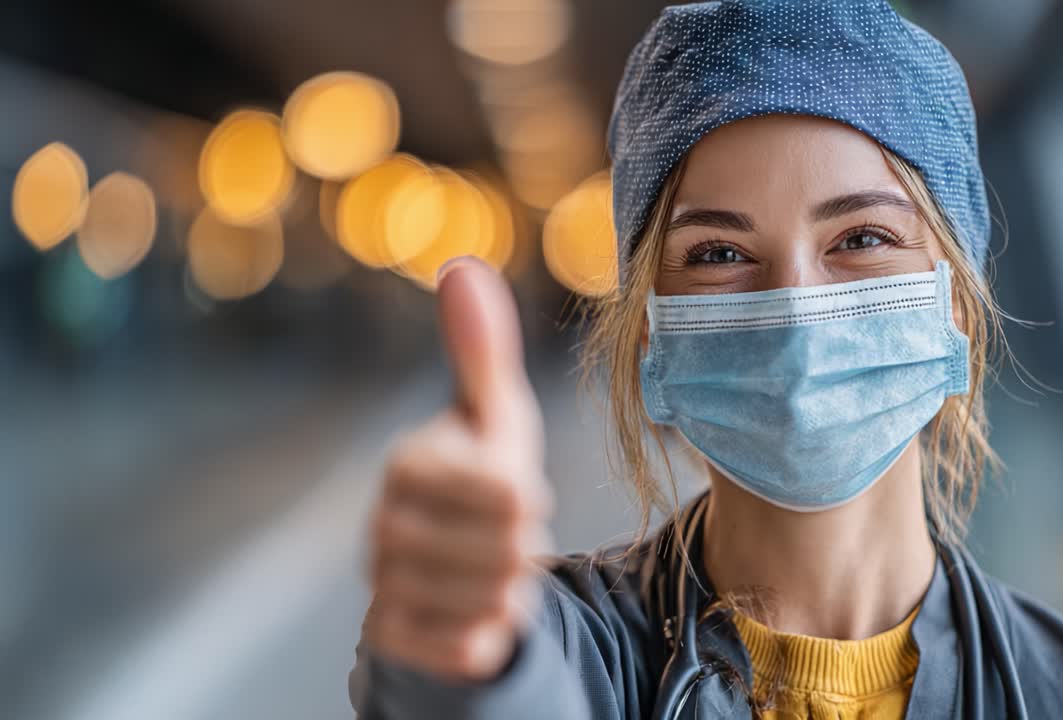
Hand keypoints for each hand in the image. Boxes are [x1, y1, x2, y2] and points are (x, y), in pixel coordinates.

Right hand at [365, 256, 551, 680]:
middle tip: (519, 541)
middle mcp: (383, 523)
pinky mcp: (390, 636)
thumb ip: (483, 349)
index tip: (525, 497)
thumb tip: (462, 265)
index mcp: (409, 463)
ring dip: (512, 591)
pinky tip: (484, 616)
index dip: (528, 499)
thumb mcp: (496, 414)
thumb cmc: (483, 474)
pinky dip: (486, 637)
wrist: (453, 561)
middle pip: (502, 551)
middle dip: (526, 550)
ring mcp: (382, 583)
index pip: (504, 490)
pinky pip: (458, 649)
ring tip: (504, 572)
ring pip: (485, 602)